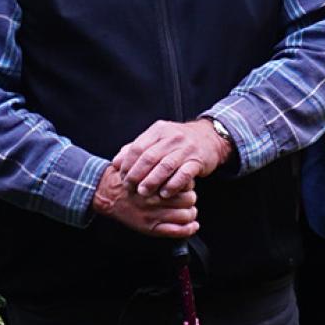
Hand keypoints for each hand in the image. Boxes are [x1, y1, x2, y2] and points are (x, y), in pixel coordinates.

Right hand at [89, 165, 199, 236]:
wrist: (107, 195)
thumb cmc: (126, 178)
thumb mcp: (139, 161)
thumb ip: (156, 159)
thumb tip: (174, 158)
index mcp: (156, 182)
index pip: (185, 183)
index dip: (188, 183)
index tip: (186, 184)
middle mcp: (155, 199)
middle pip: (189, 199)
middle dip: (191, 198)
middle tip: (187, 197)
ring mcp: (153, 215)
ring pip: (186, 215)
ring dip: (191, 213)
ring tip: (188, 210)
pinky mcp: (151, 228)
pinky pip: (177, 231)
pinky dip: (188, 229)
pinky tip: (192, 226)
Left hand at [112, 119, 232, 198]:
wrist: (209, 138)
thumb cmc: (177, 142)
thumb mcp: (157, 139)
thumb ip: (136, 148)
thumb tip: (116, 162)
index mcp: (158, 131)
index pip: (138, 148)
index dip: (127, 164)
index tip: (121, 177)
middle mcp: (172, 137)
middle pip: (149, 157)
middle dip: (137, 175)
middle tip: (130, 188)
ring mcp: (186, 148)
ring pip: (165, 166)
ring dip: (152, 181)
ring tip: (144, 193)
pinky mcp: (197, 160)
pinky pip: (184, 174)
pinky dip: (173, 185)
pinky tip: (165, 194)